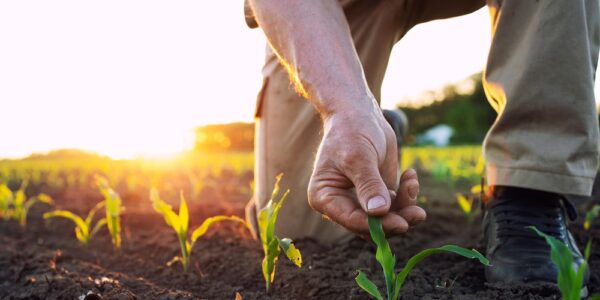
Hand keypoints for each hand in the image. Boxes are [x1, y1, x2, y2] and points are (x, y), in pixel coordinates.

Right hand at [308, 102, 425, 235]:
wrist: (359, 112)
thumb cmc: (350, 131)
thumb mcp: (358, 157)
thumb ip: (369, 185)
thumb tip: (379, 212)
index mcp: (325, 197)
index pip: (351, 220)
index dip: (376, 225)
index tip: (400, 223)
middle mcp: (341, 204)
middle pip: (370, 225)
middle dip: (395, 220)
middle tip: (418, 214)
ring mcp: (361, 200)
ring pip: (386, 218)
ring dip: (405, 207)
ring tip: (412, 184)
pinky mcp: (378, 193)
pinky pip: (396, 206)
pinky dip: (407, 195)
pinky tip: (410, 175)